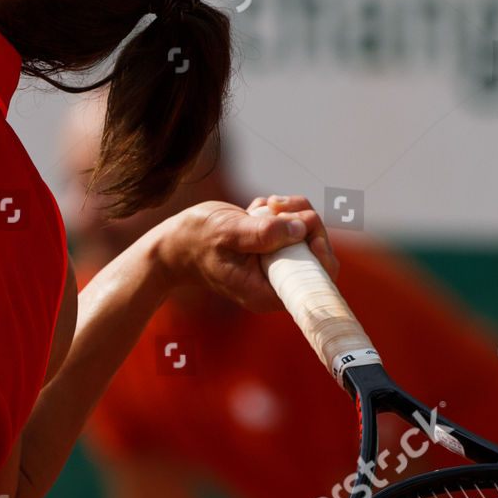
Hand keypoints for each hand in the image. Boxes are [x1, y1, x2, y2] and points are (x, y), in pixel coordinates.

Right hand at [155, 194, 336, 313]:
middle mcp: (275, 282)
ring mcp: (275, 264)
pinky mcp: (272, 248)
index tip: (307, 230)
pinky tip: (256, 210)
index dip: (321, 255)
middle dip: (303, 222)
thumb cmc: (196, 240)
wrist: (177, 242)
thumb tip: (301, 229)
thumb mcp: (228, 232)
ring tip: (264, 205)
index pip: (314, 282)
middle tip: (278, 205)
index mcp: (266, 292)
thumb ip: (264, 233)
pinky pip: (292, 227)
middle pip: (316, 254)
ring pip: (306, 235)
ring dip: (291, 212)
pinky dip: (280, 212)